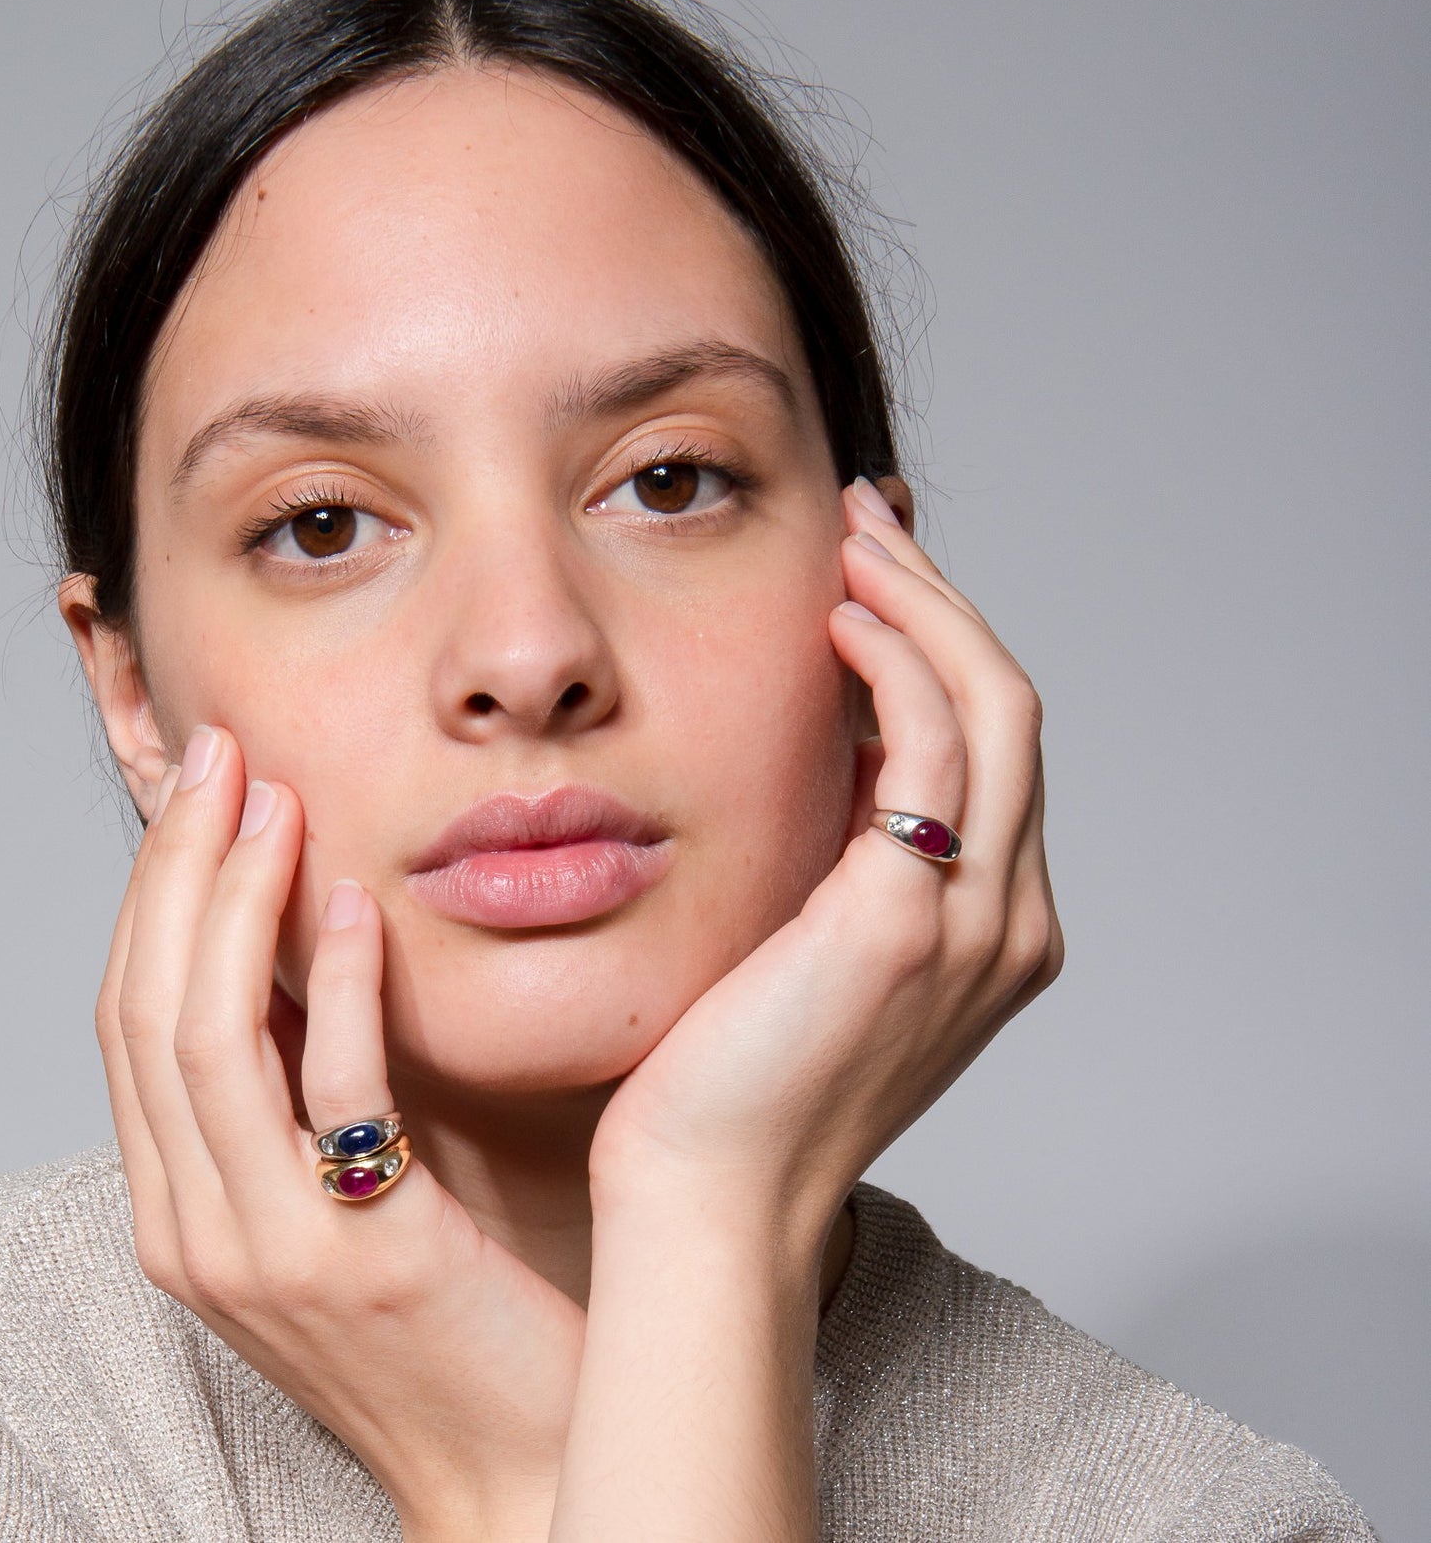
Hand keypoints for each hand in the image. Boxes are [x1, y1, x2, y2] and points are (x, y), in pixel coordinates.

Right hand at [94, 724, 581, 1540]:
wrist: (517, 1475)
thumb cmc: (440, 1333)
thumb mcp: (327, 1209)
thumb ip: (289, 1101)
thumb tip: (286, 953)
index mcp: (174, 1216)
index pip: (125, 1023)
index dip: (150, 895)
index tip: (195, 793)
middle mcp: (193, 1232)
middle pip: (148, 1011)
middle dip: (177, 869)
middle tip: (223, 759)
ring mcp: (266, 1251)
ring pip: (209, 1038)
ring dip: (236, 901)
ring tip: (276, 798)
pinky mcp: (363, 1254)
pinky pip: (330, 1089)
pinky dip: (334, 984)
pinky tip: (356, 905)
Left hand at [592, 477, 1063, 1227]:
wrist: (710, 1196)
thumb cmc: (729, 1083)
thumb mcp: (804, 948)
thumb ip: (840, 859)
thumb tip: (814, 746)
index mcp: (988, 927)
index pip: (991, 744)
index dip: (942, 641)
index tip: (874, 572)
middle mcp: (1006, 920)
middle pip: (1009, 706)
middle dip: (941, 598)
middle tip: (870, 523)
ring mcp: (970, 922)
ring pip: (990, 706)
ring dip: (924, 604)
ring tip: (853, 541)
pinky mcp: (904, 920)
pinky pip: (930, 746)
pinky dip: (897, 663)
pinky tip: (838, 615)